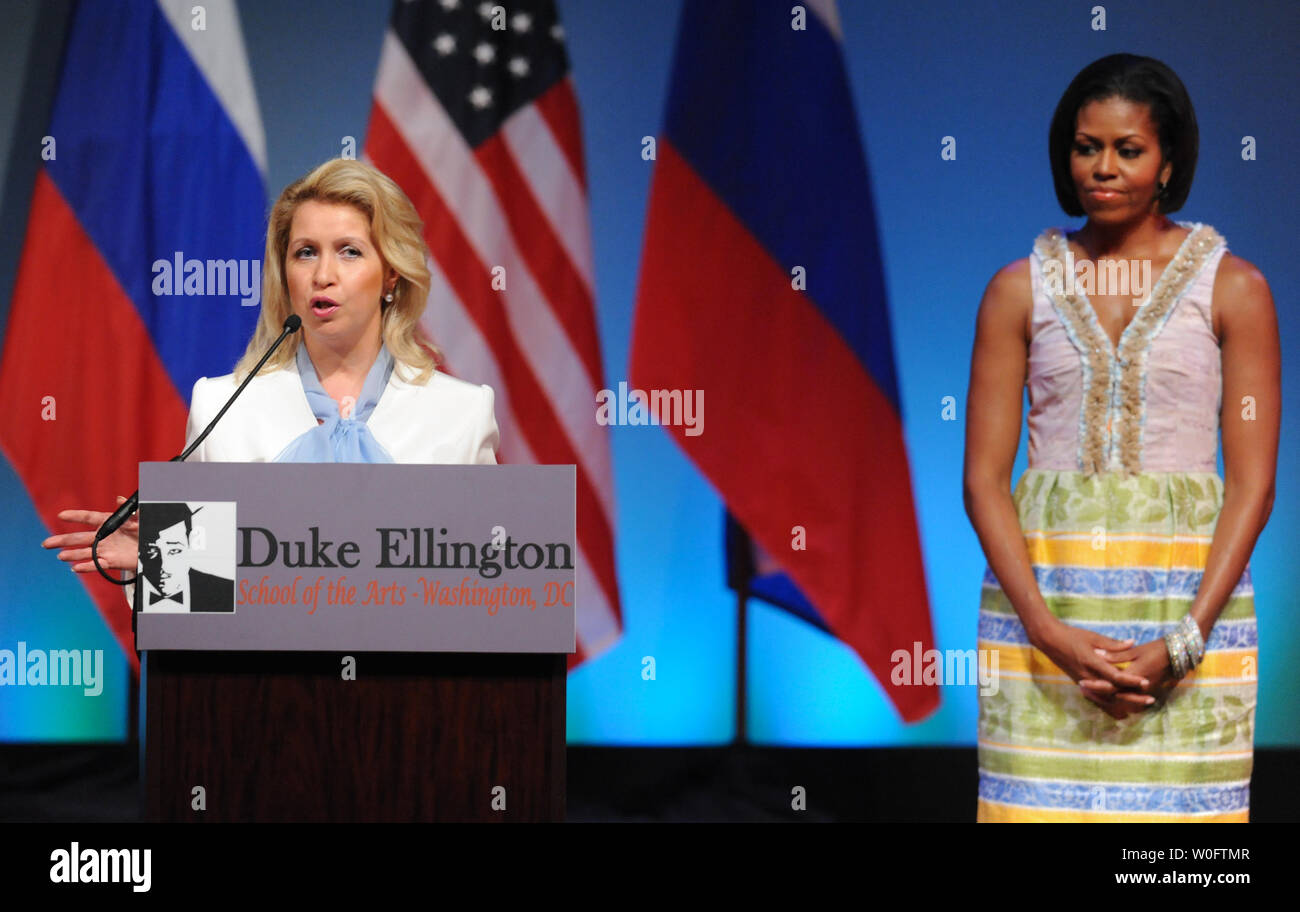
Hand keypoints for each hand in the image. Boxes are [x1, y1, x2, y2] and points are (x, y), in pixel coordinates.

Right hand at [42, 496, 139, 574]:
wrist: (152, 549)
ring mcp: (105, 549)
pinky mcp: (111, 562)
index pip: (89, 518)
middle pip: (80, 538)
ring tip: (60, 556)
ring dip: (72, 554)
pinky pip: (97, 565)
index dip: (75, 516)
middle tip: (46, 543)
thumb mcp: (141, 519)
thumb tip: (119, 499)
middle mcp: (103, 537)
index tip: (61, 515)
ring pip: (85, 552)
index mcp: (108, 523)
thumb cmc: (145, 531)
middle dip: (63, 540)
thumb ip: (131, 510)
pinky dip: (87, 566)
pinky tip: (76, 568)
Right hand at [1031, 619, 1152, 719]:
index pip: (1115, 676)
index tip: (1146, 682)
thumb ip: (1113, 644)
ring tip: (1139, 707)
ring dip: (1123, 703)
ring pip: (1105, 698)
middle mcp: (1088, 675)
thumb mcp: (1092, 637)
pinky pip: (1097, 697)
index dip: (1131, 680)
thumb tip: (1132, 643)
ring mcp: (1083, 681)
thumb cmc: (1071, 635)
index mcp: (1092, 662)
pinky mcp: (1080, 682)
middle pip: (1113, 692)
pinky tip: (1119, 706)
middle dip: (1133, 697)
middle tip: (1150, 699)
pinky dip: (1109, 703)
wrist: (1049, 640)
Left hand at [1078, 640, 1175, 710]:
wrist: (1177, 655)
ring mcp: (1144, 692)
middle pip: (1114, 696)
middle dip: (1097, 694)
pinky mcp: (1146, 692)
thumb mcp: (1135, 651)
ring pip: (1121, 700)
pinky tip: (1105, 695)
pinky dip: (1116, 699)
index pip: (1111, 685)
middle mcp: (1139, 688)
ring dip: (1105, 698)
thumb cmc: (1156, 649)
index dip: (1096, 685)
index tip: (1082, 683)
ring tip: (1089, 693)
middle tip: (1082, 690)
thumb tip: (1097, 653)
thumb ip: (1116, 654)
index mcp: (1135, 676)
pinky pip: (1129, 699)